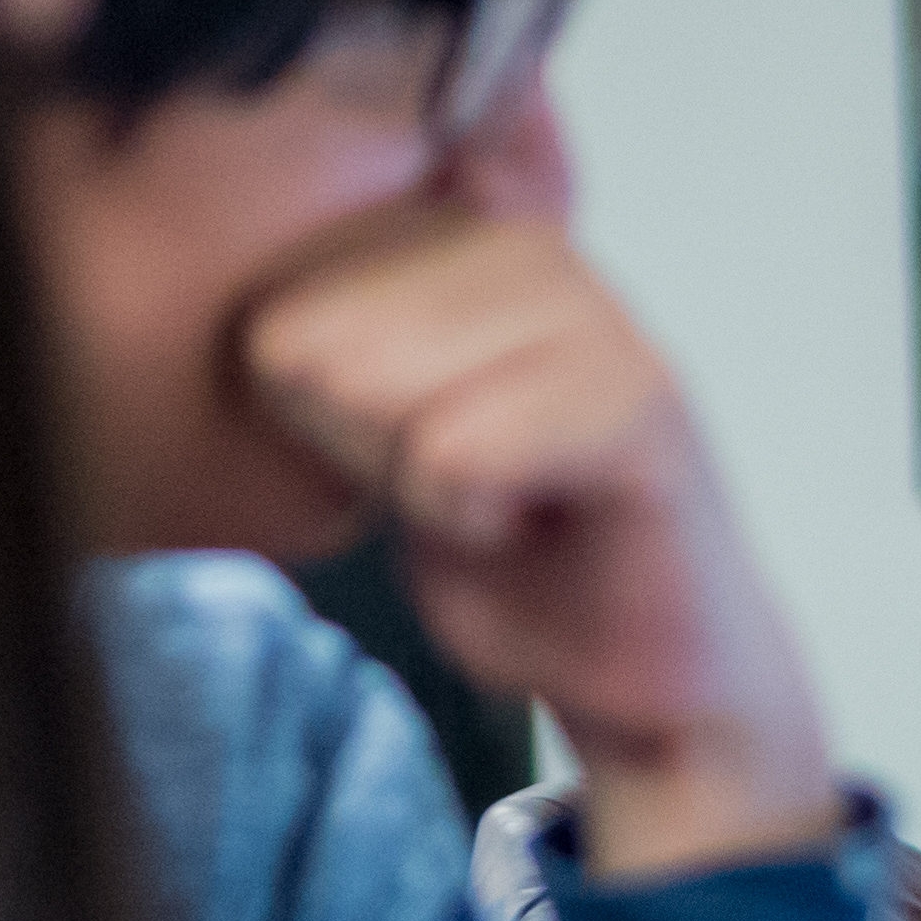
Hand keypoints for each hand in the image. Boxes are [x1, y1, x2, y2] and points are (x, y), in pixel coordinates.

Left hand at [240, 213, 833, 877]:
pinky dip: (470, 519)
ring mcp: (595, 313)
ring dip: (428, 493)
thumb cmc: (515, 563)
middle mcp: (531, 252)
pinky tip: (539, 522)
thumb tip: (302, 287)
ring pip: (384, 398)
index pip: (281, 331)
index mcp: (463, 245)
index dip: (327, 434)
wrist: (639, 674)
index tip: (418, 466)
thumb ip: (335, 358)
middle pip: (324, 360)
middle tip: (469, 493)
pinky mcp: (640, 397)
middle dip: (373, 459)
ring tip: (511, 502)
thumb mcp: (378, 447)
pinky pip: (457, 451)